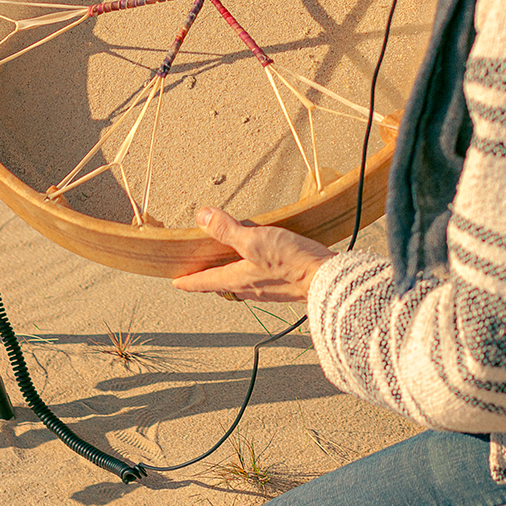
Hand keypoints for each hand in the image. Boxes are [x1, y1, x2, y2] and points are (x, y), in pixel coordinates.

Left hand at [172, 207, 334, 304]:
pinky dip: (253, 270)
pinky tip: (263, 261)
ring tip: (229, 263)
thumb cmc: (292, 262)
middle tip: (201, 273)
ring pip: (242, 282)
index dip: (189, 281)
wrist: (328, 280)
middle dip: (210, 278)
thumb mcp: (254, 240)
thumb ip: (227, 229)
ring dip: (232, 274)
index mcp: (237, 279)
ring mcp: (269, 288)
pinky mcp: (286, 285)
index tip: (176, 283)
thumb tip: (202, 217)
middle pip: (223, 284)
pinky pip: (262, 279)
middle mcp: (251, 288)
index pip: (206, 281)